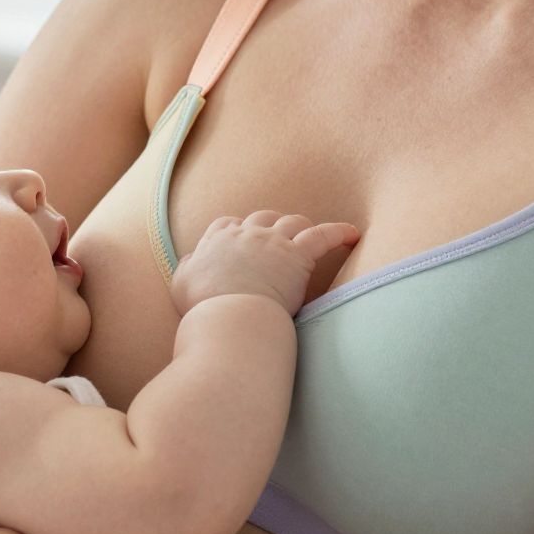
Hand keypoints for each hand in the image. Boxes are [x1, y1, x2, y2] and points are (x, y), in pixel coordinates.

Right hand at [169, 210, 359, 316]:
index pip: (228, 224)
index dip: (237, 231)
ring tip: (309, 236)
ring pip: (292, 222)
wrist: (229, 316)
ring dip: (300, 227)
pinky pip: (324, 235)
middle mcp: (246, 235)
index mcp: (217, 241)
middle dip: (270, 225)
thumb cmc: (204, 308)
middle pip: (261, 218)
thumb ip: (186, 268)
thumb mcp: (182, 284)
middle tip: (278, 240)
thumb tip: (189, 259)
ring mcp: (273, 242)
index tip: (242, 241)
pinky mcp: (298, 255)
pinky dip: (339, 232)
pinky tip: (352, 234)